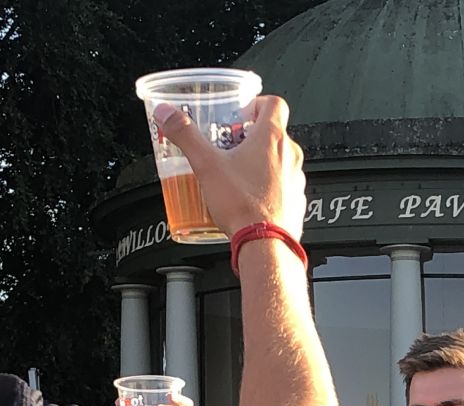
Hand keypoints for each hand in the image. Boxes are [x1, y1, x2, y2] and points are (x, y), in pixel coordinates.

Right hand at [152, 95, 305, 238]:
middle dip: (252, 137)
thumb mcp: (206, 164)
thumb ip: (184, 135)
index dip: (257, 104)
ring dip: (262, 162)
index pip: (275, 103)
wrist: (265, 243)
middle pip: (275, 133)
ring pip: (280, 161)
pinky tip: (249, 197)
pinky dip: (269, 186)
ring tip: (237, 173)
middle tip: (230, 146)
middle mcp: (290, 156)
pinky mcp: (297, 202)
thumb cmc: (243, 205)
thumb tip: (166, 114)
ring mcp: (296, 180)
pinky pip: (284, 186)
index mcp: (272, 138)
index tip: (241, 114)